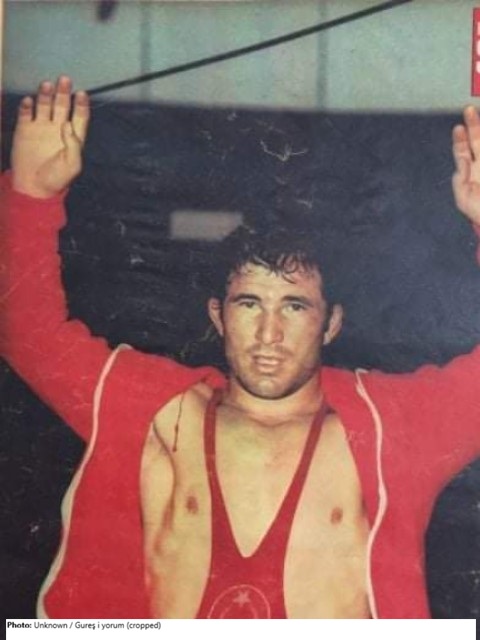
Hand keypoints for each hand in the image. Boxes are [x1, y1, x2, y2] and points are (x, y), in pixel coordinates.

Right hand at [11, 76, 89, 198]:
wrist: (33, 187)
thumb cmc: (56, 179)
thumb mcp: (72, 165)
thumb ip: (73, 145)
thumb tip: (68, 124)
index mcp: (73, 137)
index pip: (79, 116)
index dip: (81, 104)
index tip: (81, 94)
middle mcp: (57, 128)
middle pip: (62, 105)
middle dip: (64, 92)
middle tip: (65, 80)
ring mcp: (41, 127)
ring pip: (44, 105)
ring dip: (46, 95)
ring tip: (47, 85)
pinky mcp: (24, 129)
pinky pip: (26, 113)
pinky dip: (27, 106)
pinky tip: (29, 101)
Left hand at [452, 106, 479, 225]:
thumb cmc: (479, 212)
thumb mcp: (464, 199)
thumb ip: (460, 180)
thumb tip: (463, 160)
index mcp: (472, 172)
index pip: (463, 151)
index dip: (460, 139)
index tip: (458, 127)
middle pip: (478, 140)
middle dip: (474, 124)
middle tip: (469, 109)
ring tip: (476, 114)